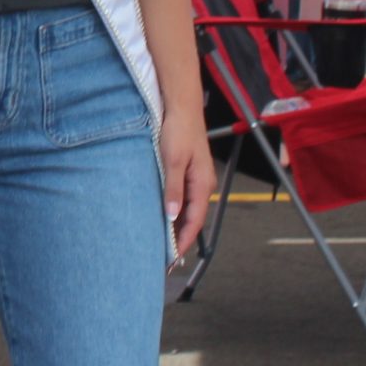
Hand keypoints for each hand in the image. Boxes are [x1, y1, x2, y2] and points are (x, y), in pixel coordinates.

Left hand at [158, 104, 214, 262]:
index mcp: (202, 184)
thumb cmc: (178, 130)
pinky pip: (184, 198)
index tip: (173, 259)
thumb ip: (173, 188)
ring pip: (188, 209)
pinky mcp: (189, 171)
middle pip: (193, 218)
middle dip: (180, 239)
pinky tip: (164, 217)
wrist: (181, 106)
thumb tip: (172, 215)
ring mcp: (197, 178)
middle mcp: (203, 184)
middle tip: (165, 257)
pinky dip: (176, 211)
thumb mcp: (172, 160)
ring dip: (177, 226)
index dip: (184, 242)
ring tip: (163, 243)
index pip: (195, 221)